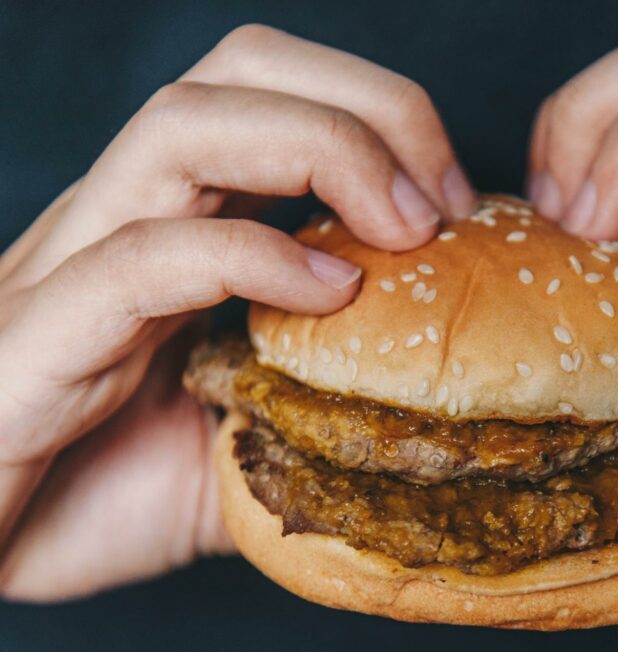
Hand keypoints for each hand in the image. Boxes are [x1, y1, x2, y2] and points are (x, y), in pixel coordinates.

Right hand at [0, 24, 475, 599]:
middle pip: (237, 72)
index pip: (270, 88)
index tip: (456, 199)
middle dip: (367, 107)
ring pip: (181, 127)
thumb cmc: (116, 492)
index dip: (380, 112)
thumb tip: (436, 399)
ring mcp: (72, 268)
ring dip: (322, 150)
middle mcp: (125, 219)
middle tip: (444, 200)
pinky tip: (329, 293)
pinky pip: (139, 262)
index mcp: (180, 220)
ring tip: (405, 229)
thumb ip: (332, 400)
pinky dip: (252, 258)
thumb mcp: (258, 436)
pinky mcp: (34, 343)